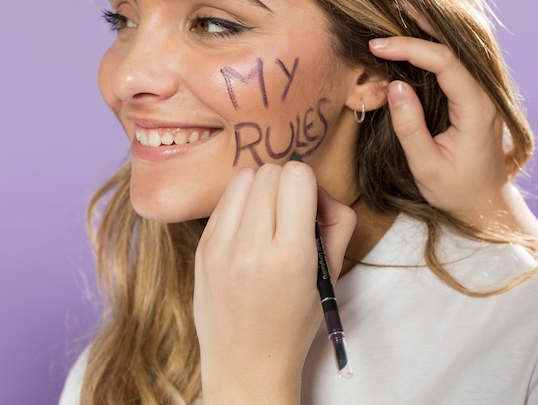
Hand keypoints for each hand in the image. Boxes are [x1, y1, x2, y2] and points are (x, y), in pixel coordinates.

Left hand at [194, 162, 355, 403]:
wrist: (246, 365)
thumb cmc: (293, 323)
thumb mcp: (329, 276)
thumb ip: (336, 223)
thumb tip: (318, 190)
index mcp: (290, 257)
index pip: (297, 176)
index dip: (308, 184)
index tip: (308, 205)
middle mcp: (251, 248)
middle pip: (269, 172)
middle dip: (285, 184)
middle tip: (289, 213)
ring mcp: (219, 248)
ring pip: (243, 177)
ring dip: (260, 189)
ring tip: (266, 218)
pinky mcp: (201, 249)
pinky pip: (223, 200)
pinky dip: (239, 204)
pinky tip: (246, 230)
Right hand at [368, 12, 537, 265]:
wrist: (484, 201)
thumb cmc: (455, 189)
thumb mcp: (427, 166)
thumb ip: (411, 127)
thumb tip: (395, 86)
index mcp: (477, 108)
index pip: (444, 62)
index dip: (410, 48)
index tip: (377, 46)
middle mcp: (483, 93)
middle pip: (456, 43)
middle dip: (423, 18)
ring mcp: (479, 92)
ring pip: (456, 46)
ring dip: (428, 24)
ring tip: (398, 4)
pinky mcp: (471, 95)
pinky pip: (453, 60)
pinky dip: (432, 42)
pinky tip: (413, 31)